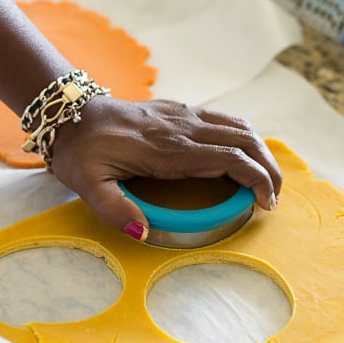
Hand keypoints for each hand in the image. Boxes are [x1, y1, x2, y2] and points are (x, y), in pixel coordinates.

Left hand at [49, 96, 281, 238]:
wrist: (69, 112)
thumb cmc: (79, 150)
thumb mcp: (85, 184)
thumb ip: (112, 209)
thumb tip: (143, 232)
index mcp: (166, 149)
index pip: (228, 158)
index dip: (256, 179)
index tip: (266, 204)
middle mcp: (180, 128)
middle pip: (244, 139)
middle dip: (269, 168)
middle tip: (274, 198)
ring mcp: (181, 115)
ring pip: (238, 125)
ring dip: (260, 151)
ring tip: (266, 180)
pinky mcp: (177, 110)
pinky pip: (222, 119)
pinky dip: (243, 137)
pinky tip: (242, 155)